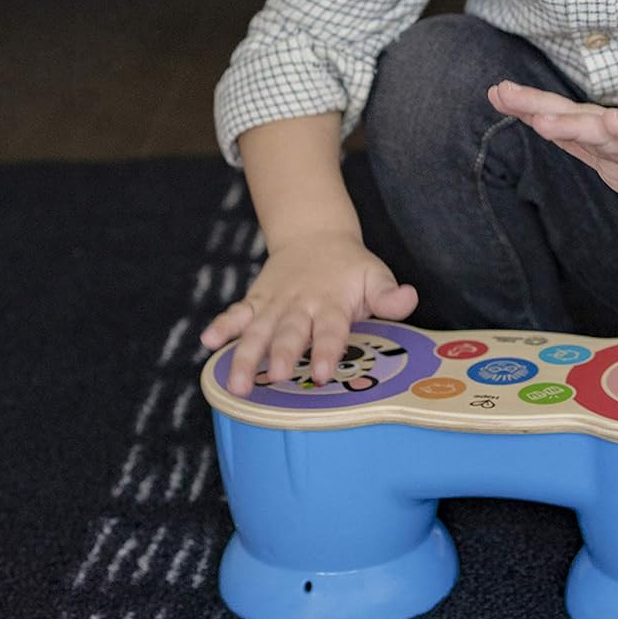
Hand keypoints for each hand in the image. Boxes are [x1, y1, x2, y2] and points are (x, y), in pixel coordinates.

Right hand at [199, 233, 417, 396]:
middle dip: (283, 354)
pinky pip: (237, 313)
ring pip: (258, 330)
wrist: (316, 235)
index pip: (331, 329)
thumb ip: (388, 294)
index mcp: (332, 302)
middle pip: (290, 332)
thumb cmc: (350, 269)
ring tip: (236, 383)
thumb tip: (409, 298)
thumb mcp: (374, 276)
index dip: (327, 350)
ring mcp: (275, 303)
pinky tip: (207, 343)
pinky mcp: (256, 301)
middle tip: (277, 376)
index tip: (322, 372)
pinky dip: (222, 326)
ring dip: (245, 355)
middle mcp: (301, 304)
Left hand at [487, 80, 617, 218]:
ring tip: (542, 118)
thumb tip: (538, 119)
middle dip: (538, 105)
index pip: (559, 117)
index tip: (494, 92)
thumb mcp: (610, 157)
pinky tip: (614, 122)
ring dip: (573, 124)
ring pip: (605, 132)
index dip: (527, 105)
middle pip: (573, 116)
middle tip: (503, 93)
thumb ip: (578, 140)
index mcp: (602, 135)